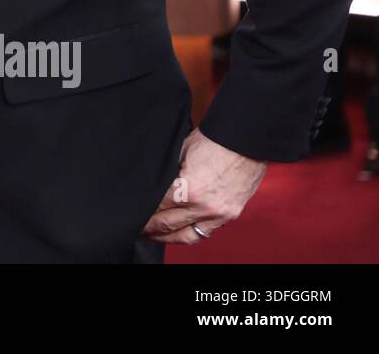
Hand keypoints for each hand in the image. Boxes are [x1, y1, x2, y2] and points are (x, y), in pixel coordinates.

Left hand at [141, 128, 265, 243]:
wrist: (245, 141)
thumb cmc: (213, 140)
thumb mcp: (180, 152)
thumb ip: (167, 174)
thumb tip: (151, 187)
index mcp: (187, 189)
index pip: (156, 207)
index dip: (142, 210)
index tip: (132, 211)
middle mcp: (203, 207)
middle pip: (168, 224)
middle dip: (149, 227)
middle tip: (137, 226)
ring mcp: (218, 214)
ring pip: (187, 236)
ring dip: (168, 237)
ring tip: (154, 234)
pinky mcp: (229, 215)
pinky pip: (206, 232)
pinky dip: (190, 232)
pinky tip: (179, 230)